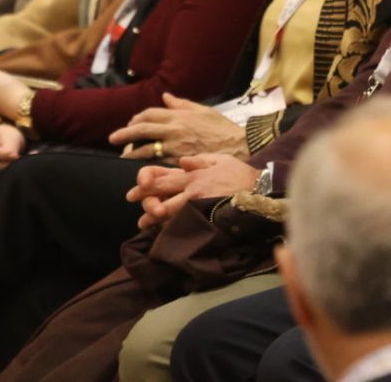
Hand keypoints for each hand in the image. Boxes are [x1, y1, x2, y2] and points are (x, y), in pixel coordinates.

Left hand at [109, 93, 247, 160]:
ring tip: (123, 156)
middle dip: (125, 134)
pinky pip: (158, 163)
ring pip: (146, 149)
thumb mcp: (203, 110)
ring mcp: (176, 147)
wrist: (238, 146)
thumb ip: (182, 104)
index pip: (150, 113)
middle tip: (113, 139)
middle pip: (142, 129)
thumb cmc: (222, 128)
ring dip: (132, 152)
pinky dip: (147, 166)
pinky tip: (141, 169)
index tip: (131, 123)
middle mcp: (174, 129)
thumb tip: (166, 97)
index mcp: (179, 115)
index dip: (137, 118)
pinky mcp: (179, 162)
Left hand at [126, 153, 258, 229]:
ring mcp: (197, 204)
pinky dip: (170, 226)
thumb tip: (181, 161)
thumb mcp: (220, 159)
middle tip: (131, 200)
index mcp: (193, 173)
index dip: (147, 180)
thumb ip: (199, 160)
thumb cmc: (240, 174)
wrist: (259, 191)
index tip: (135, 185)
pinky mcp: (204, 216)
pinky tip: (163, 231)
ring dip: (153, 217)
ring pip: (168, 211)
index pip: (164, 175)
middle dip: (144, 198)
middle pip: (161, 193)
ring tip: (142, 223)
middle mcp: (192, 188)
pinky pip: (182, 222)